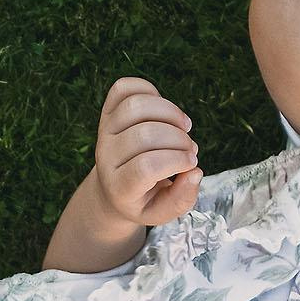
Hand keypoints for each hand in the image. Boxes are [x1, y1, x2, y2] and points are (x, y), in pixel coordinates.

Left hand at [95, 76, 201, 226]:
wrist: (113, 189)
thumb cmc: (144, 200)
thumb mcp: (163, 212)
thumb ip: (181, 199)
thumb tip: (195, 171)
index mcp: (118, 187)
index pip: (146, 167)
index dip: (176, 161)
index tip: (192, 162)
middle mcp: (105, 157)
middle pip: (144, 135)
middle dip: (178, 139)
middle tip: (190, 149)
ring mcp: (104, 131)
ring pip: (136, 106)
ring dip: (170, 112)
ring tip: (184, 127)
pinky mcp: (106, 112)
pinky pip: (124, 88)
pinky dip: (150, 92)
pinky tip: (164, 112)